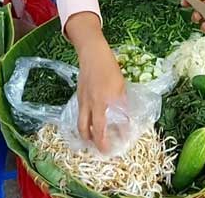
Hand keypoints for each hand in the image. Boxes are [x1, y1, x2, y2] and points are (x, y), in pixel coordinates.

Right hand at [65, 12, 125, 153]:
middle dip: (93, 142)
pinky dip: (84, 122)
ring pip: (80, 123)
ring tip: (93, 140)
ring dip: (86, 135)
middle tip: (101, 149)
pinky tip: (91, 122)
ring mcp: (82, 100)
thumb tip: (125, 118)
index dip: (107, 139)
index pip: (102, 128)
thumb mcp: (121, 86)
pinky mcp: (79, 96)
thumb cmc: (109, 68)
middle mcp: (90, 104)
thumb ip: (121, 103)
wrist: (92, 54)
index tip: (116, 145)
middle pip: (87, 130)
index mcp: (102, 103)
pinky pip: (80, 114)